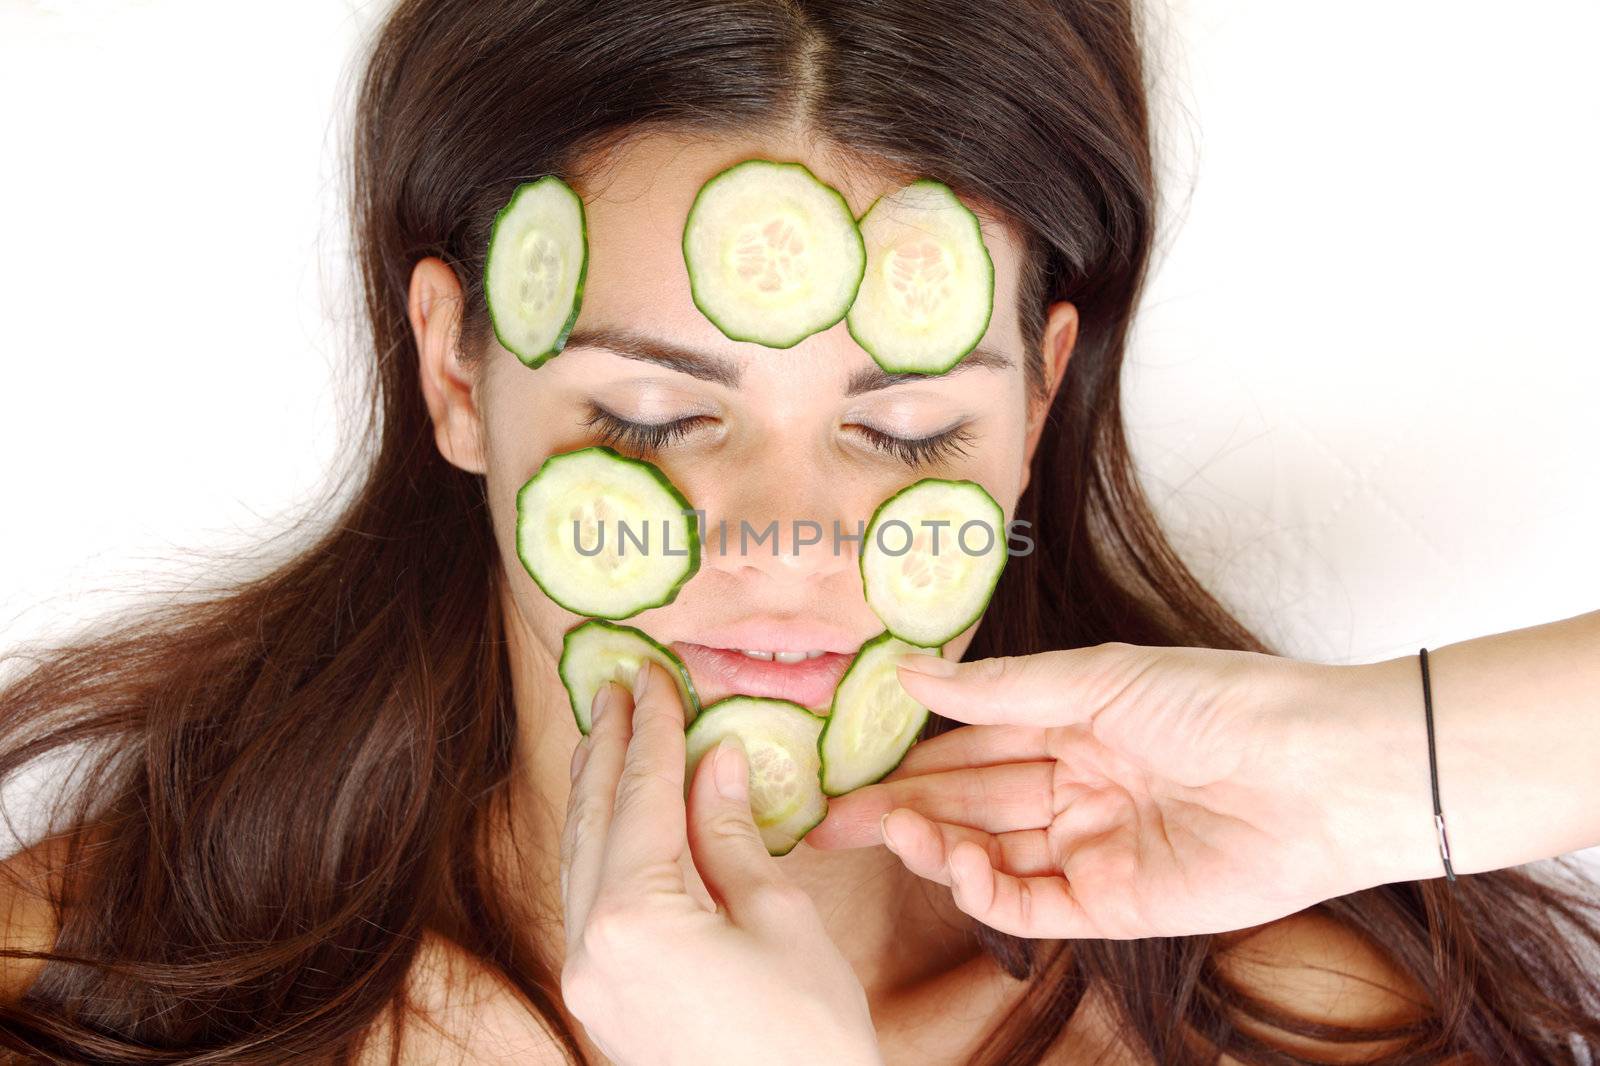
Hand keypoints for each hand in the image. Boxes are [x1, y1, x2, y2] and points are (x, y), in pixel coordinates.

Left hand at [559, 660, 882, 1065]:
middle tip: (617, 687)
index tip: (653, 677)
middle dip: (608, 749)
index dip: (652, 731)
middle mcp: (590, 947)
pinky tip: (615, 820)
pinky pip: (587, 900)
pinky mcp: (601, 1001)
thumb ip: (730, 833)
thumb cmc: (807, 1037)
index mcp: (633, 918)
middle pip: (592, 822)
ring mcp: (587, 979)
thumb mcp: (779, 917)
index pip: (640, 798)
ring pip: (579, 860)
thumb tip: (714, 760)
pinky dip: (600, 846)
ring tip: (608, 736)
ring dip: (595, 793)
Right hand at [804, 642, 1426, 939]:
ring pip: (988, 854)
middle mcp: (1075, 788)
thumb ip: (1001, 690)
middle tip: (828, 819)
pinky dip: (985, 890)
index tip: (843, 761)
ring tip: (892, 831)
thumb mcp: (1098, 678)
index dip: (906, 754)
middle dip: (897, 810)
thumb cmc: (1220, 703)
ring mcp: (1092, 848)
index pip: (969, 745)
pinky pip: (1031, 903)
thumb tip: (908, 673)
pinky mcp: (1115, 904)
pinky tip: (957, 863)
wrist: (1318, 771)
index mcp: (1072, 727)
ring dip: (934, 846)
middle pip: (967, 804)